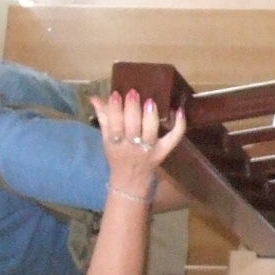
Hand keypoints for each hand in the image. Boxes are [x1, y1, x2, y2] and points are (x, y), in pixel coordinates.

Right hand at [89, 89, 185, 203]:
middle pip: (132, 126)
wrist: (130, 181)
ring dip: (150, 116)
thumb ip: (103, 117)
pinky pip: (173, 138)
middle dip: (132, 108)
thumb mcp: (106, 139)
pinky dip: (179, 125)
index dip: (115, 109)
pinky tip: (179, 111)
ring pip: (150, 132)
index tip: (116, 94)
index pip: (114, 124)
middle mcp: (132, 147)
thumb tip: (95, 97)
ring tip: (150, 101)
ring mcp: (149, 150)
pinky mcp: (163, 152)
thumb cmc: (117, 156)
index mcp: (115, 143)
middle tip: (134, 93)